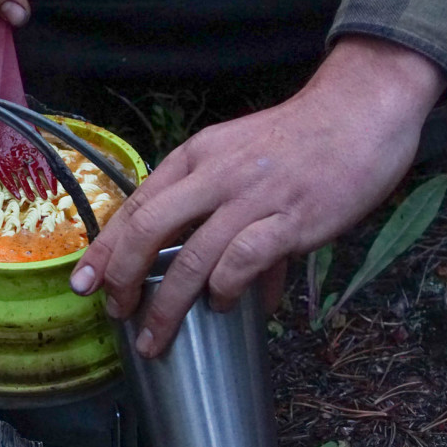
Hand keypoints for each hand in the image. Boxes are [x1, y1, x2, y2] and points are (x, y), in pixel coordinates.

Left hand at [69, 36, 446, 357]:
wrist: (361, 109)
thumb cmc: (302, 139)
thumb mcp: (244, 159)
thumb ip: (223, 212)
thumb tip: (224, 281)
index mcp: (196, 156)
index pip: (136, 204)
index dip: (106, 247)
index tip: (85, 281)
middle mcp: (214, 174)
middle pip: (147, 229)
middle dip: (121, 277)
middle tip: (115, 313)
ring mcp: (251, 196)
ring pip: (190, 258)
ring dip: (168, 306)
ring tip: (158, 336)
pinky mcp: (290, 218)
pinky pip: (241, 263)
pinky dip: (227, 291)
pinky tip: (226, 307)